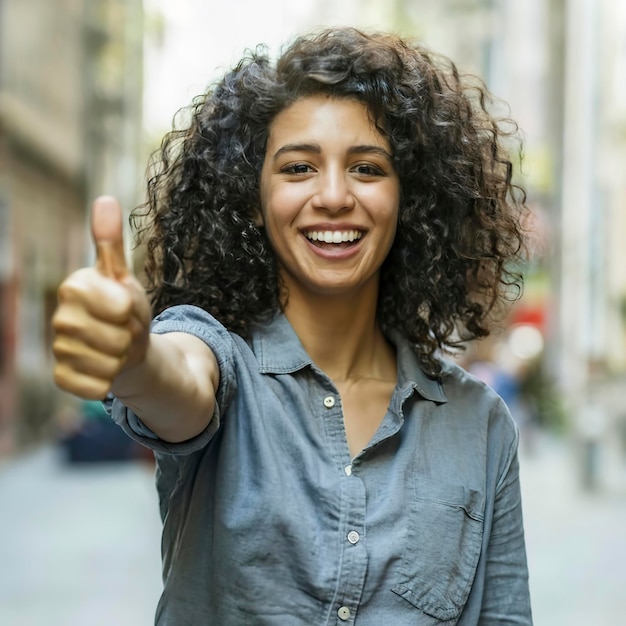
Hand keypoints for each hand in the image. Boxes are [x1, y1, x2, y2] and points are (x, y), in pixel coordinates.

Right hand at [52, 196, 151, 399]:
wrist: (124, 348)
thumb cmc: (125, 309)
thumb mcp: (123, 276)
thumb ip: (111, 242)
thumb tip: (105, 199)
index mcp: (74, 287)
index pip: (121, 306)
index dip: (132, 310)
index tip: (125, 307)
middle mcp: (60, 318)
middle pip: (118, 338)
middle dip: (130, 336)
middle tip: (123, 330)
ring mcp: (59, 349)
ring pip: (110, 364)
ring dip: (123, 359)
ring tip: (116, 348)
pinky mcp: (62, 377)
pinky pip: (97, 386)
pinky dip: (110, 380)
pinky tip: (105, 369)